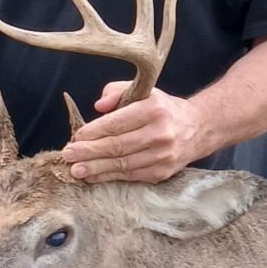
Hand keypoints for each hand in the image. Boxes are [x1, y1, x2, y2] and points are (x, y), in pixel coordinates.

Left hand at [61, 85, 200, 182]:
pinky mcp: (162, 172)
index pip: (117, 123)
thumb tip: (98, 106)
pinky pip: (130, 176)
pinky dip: (109, 177)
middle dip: (89, 152)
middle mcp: (160, 134)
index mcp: (154, 110)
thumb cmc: (163, 108)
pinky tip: (93, 176)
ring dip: (95, 168)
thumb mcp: (144, 91)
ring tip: (75, 170)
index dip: (94, 132)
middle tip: (68, 155)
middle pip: (117, 146)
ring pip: (122, 164)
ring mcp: (163, 156)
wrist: (198, 128)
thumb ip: (117, 91)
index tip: (76, 137)